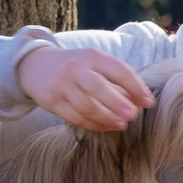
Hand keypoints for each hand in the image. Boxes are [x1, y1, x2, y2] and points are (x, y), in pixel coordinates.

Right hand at [18, 46, 152, 131]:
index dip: (135, 86)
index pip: (117, 69)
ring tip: (122, 124)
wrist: (35, 66)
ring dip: (107, 117)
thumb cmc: (74, 66)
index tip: (148, 101)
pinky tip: (105, 127)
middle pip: (99, 87)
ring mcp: (61, 85)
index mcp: (91, 56)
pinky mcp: (52, 101)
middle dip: (118, 103)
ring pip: (86, 105)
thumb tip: (140, 100)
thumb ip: (114, 78)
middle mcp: (75, 69)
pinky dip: (92, 124)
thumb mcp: (92, 63)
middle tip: (134, 115)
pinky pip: (74, 117)